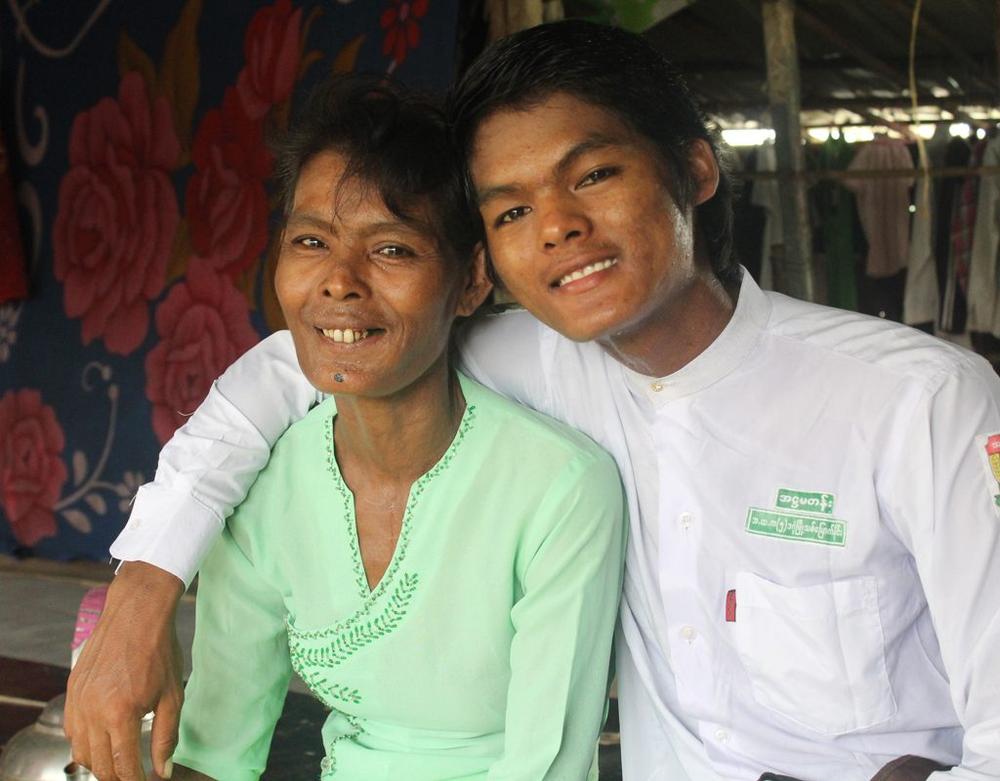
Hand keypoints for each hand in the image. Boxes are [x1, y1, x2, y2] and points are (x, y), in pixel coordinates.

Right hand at [65, 561, 184, 779]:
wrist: (136, 613)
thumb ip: (166, 737)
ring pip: (81, 751)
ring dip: (100, 762)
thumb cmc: (159, 651)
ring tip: (121, 761)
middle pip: (99, 765)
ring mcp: (78, 701)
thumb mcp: (171, 696)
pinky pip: (72, 730)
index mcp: (120, 714)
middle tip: (135, 775)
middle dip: (118, 776)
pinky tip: (103, 738)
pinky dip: (86, 742)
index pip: (123, 767)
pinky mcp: (72, 691)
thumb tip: (162, 771)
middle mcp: (93, 712)